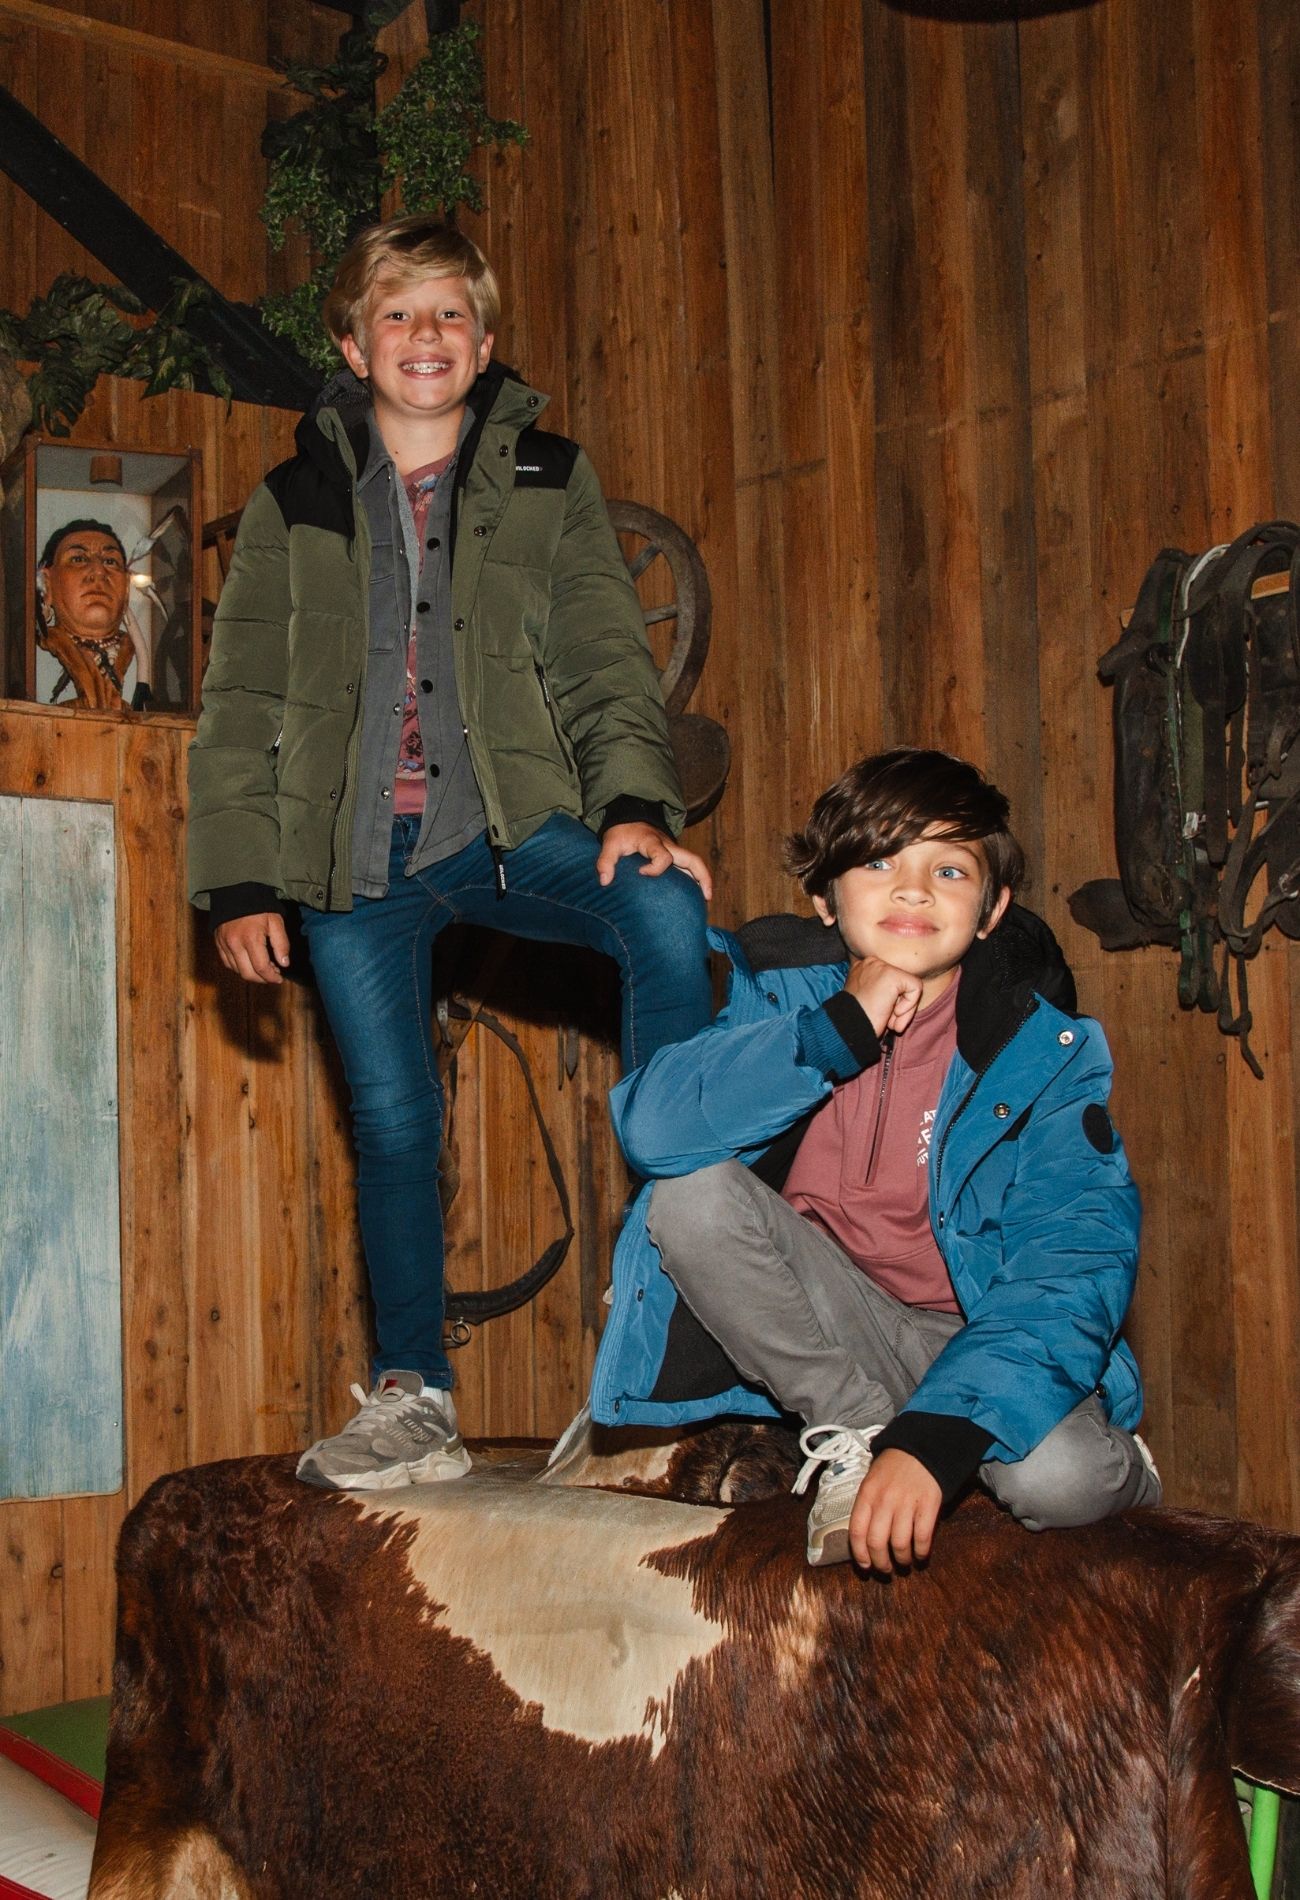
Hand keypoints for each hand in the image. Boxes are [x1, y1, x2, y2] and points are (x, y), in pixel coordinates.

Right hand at [214, 912, 290, 984]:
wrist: (237, 892)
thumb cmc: (259, 907)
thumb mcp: (276, 922)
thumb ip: (281, 944)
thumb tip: (284, 964)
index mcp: (251, 938)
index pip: (261, 968)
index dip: (271, 977)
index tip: (279, 978)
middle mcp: (235, 944)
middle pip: (247, 974)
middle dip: (262, 979)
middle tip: (272, 975)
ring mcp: (224, 944)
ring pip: (237, 970)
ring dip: (251, 974)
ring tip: (263, 968)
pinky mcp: (218, 943)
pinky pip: (227, 963)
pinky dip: (239, 967)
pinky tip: (249, 963)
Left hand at [595, 823, 712, 899]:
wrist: (629, 817)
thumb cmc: (621, 833)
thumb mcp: (609, 843)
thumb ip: (605, 861)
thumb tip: (604, 882)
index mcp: (653, 842)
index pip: (664, 857)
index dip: (655, 869)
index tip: (641, 872)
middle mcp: (669, 846)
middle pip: (693, 859)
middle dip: (702, 877)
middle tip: (706, 898)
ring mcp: (673, 851)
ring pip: (695, 863)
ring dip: (702, 881)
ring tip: (706, 901)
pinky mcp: (673, 855)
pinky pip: (689, 867)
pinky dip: (695, 879)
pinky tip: (695, 896)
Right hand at [844, 956, 923, 1038]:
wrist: (847, 1029)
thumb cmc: (856, 1020)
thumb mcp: (867, 1000)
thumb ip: (881, 992)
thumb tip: (901, 997)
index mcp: (863, 967)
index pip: (891, 981)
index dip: (891, 1002)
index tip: (882, 1017)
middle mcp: (871, 962)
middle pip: (901, 982)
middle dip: (899, 1006)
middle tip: (889, 1023)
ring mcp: (881, 967)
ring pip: (910, 985)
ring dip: (905, 1010)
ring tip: (891, 1023)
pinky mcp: (892, 975)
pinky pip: (915, 988)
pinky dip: (910, 1006)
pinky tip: (894, 1014)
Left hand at [849, 1449, 942, 1572]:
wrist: (921, 1448)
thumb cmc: (893, 1468)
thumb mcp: (871, 1481)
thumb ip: (866, 1506)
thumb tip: (862, 1540)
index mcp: (867, 1494)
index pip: (856, 1531)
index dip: (860, 1555)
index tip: (865, 1566)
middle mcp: (884, 1500)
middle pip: (877, 1543)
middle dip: (881, 1563)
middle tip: (886, 1570)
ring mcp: (907, 1502)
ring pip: (899, 1544)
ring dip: (902, 1560)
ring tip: (905, 1562)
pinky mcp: (928, 1504)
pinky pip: (922, 1537)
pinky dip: (921, 1552)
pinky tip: (921, 1555)